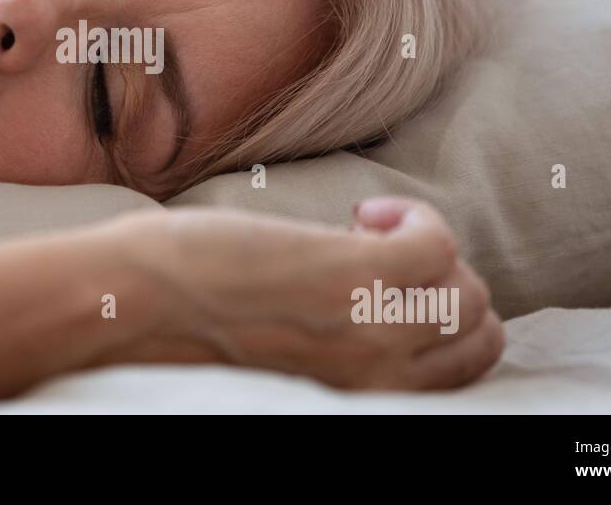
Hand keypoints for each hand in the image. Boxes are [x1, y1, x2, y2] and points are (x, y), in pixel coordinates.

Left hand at [97, 197, 504, 389]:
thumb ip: (330, 334)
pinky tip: (361, 215)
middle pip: (477, 333)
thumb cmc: (182, 320)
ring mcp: (370, 330)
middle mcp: (375, 377)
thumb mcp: (280, 351)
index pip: (458, 372)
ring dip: (432, 249)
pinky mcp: (352, 278)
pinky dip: (413, 218)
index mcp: (358, 394)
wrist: (132, 306)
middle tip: (383, 254)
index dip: (436, 318)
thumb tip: (356, 286)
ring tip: (367, 233)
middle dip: (447, 284)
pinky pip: (436, 244)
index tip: (382, 283)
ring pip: (469, 292)